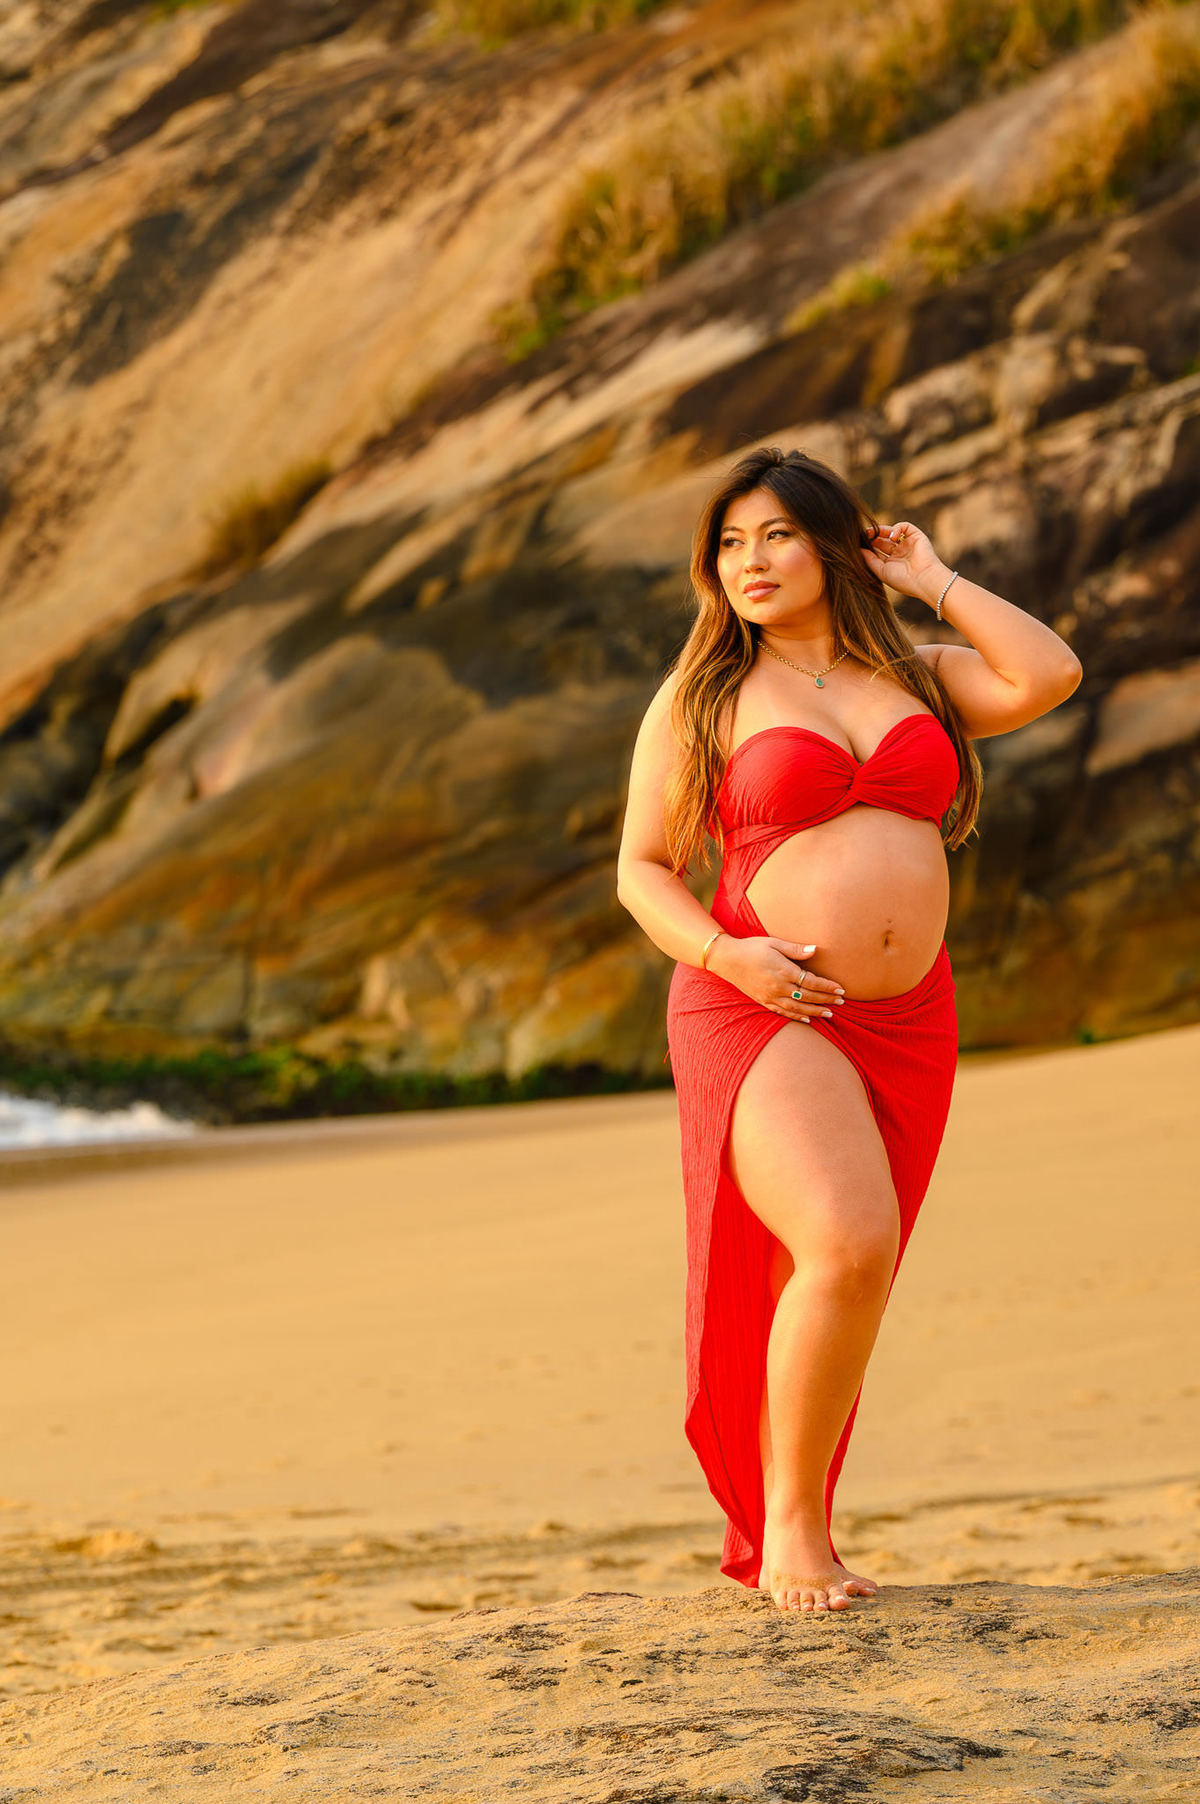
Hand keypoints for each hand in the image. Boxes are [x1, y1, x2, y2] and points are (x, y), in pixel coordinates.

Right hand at [708, 935, 844, 1021]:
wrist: (727, 959)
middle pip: (808, 997)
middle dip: (826, 999)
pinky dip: (796, 1017)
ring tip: (830, 1014)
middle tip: (842, 1002)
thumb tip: (815, 950)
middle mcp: (778, 987)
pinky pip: (783, 1012)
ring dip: (815, 1011)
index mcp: (783, 971)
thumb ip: (795, 949)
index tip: (840, 989)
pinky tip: (807, 1019)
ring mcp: (770, 996)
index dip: (827, 986)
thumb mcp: (774, 943)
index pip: (811, 982)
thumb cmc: (751, 947)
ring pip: (798, 1008)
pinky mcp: (763, 1001)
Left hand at [860, 520, 949, 605]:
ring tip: (872, 533)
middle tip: (863, 534)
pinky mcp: (916, 536)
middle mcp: (900, 553)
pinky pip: (904, 526)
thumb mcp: (882, 571)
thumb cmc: (903, 580)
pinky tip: (892, 536)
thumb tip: (858, 549)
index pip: (877, 551)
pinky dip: (896, 528)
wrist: (924, 579)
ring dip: (881, 530)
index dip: (868, 546)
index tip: (858, 543)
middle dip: (872, 537)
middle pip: (882, 540)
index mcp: (892, 563)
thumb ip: (869, 560)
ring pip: (891, 532)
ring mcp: (908, 544)